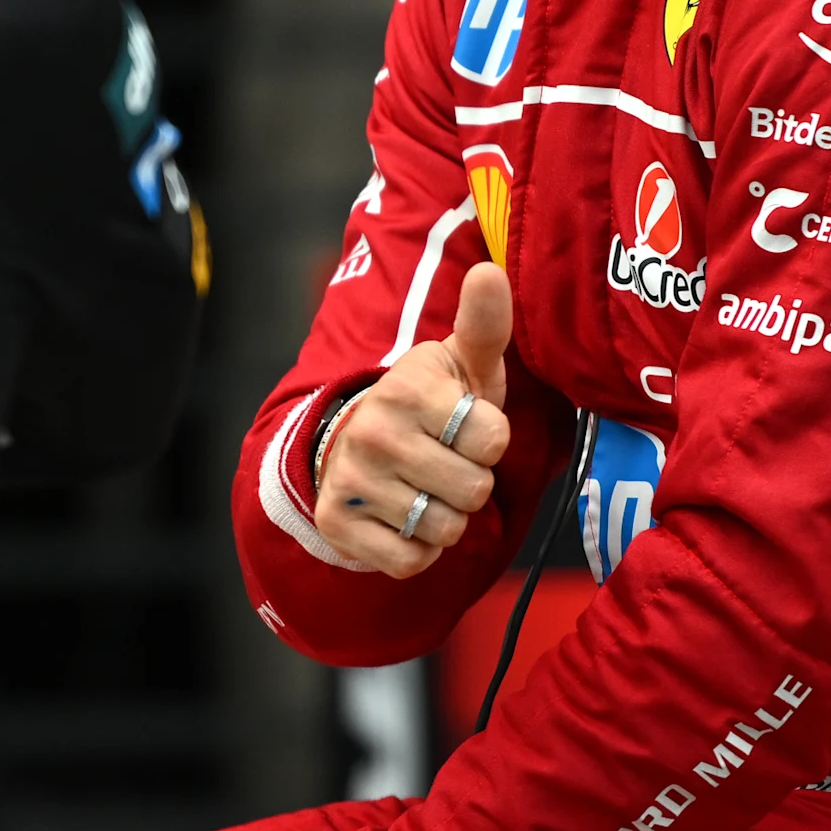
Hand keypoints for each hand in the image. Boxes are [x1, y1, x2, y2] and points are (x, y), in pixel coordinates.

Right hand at [314, 261, 513, 576]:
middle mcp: (373, 430)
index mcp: (408, 387)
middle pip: (473, 490)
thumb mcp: (460, 365)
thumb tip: (491, 269)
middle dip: (470, 484)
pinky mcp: (337, 523)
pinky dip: (418, 550)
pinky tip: (401, 520)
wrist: (353, 444)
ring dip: (446, 519)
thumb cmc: (429, 405)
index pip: (493, 438)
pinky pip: (411, 561)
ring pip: (445, 529)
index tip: (463, 427)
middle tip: (443, 463)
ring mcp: (351, 479)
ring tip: (423, 489)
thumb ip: (484, 324)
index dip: (489, 441)